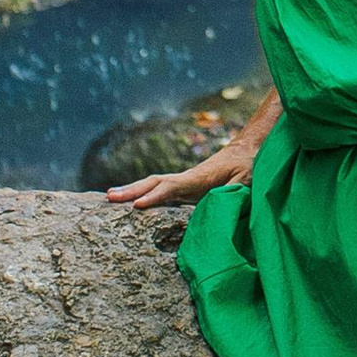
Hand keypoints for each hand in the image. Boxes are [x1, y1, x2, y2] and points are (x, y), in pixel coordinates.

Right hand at [106, 136, 256, 210]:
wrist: (246, 151)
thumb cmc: (247, 166)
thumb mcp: (246, 180)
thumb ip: (233, 192)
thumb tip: (217, 205)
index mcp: (200, 178)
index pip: (173, 187)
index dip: (156, 196)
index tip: (138, 205)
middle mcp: (186, 178)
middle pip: (155, 183)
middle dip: (132, 190)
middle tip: (109, 198)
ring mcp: (184, 182)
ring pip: (153, 184)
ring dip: (132, 190)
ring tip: (109, 197)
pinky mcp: (185, 187)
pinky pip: (160, 190)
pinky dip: (142, 192)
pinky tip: (129, 201)